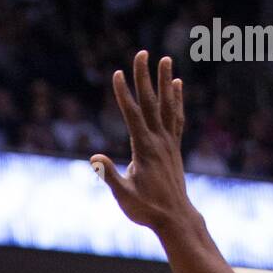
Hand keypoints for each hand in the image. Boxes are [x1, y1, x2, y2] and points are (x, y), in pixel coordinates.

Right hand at [90, 50, 191, 233]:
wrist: (175, 219)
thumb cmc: (147, 209)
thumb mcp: (124, 195)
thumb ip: (110, 175)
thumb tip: (94, 157)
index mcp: (145, 149)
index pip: (132, 115)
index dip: (123, 94)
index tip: (117, 73)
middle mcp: (159, 141)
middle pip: (151, 103)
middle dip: (144, 77)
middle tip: (142, 53)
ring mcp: (169, 143)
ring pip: (168, 106)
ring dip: (165, 82)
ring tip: (165, 59)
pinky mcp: (174, 148)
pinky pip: (177, 118)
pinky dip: (177, 100)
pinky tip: (177, 86)